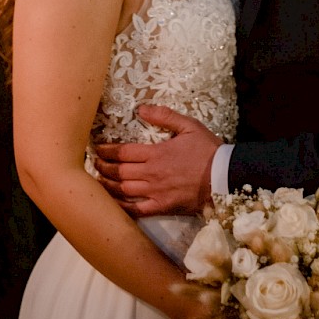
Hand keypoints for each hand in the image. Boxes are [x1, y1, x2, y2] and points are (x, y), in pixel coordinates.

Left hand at [93, 103, 221, 214]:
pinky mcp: (162, 207)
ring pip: (123, 190)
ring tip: (99, 179)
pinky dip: (121, 207)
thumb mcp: (189, 126)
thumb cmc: (208, 151)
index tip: (97, 148)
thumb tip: (141, 109)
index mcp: (156, 153)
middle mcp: (151, 174)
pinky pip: (136, 209)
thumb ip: (165, 116)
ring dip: (108, 184)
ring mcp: (155, 192)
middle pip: (119, 171)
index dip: (107, 150)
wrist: (224, 178)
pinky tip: (112, 204)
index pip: (123, 152)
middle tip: (94, 163)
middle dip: (103, 166)